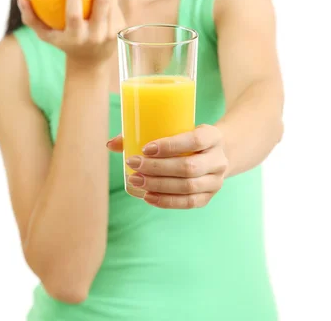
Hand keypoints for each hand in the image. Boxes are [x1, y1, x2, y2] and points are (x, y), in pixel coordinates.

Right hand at [17, 0, 125, 63]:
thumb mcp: (45, 35)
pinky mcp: (121, 27)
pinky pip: (116, 0)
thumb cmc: (63, 42)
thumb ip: (31, 18)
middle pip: (102, 2)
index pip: (75, 15)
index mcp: (76, 37)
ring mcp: (111, 31)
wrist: (91, 61)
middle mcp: (96, 35)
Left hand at [107, 125, 227, 208]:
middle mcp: (219, 159)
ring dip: (158, 185)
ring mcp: (216, 181)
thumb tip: (111, 144)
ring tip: (135, 180)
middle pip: (189, 167)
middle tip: (133, 165)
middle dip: (157, 168)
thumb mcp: (175, 128)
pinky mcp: (209, 197)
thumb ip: (144, 132)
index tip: (145, 148)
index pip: (195, 140)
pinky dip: (166, 201)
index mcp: (213, 136)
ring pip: (188, 187)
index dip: (170, 145)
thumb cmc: (186, 137)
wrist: (215, 152)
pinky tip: (148, 196)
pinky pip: (188, 203)